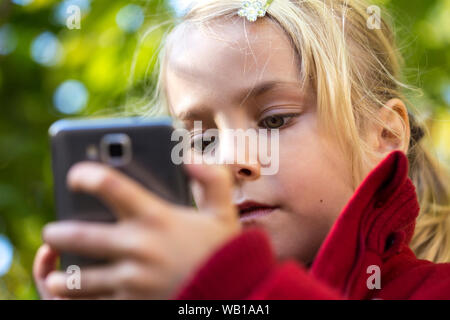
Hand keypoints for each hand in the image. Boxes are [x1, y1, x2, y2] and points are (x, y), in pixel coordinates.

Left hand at [33, 162, 240, 298]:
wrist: (231, 295)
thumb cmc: (221, 251)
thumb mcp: (222, 211)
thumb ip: (212, 178)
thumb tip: (189, 157)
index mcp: (157, 218)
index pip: (112, 187)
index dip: (87, 175)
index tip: (74, 175)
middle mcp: (139, 247)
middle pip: (80, 235)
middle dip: (58, 233)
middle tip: (52, 232)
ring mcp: (132, 280)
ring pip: (78, 279)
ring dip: (60, 275)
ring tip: (55, 272)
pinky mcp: (131, 304)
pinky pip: (92, 305)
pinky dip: (74, 302)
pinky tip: (69, 296)